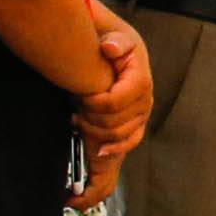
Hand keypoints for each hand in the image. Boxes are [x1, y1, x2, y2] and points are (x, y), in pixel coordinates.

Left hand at [70, 9, 151, 200]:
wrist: (118, 57)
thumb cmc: (114, 47)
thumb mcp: (115, 37)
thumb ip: (115, 41)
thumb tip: (108, 47)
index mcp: (140, 84)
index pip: (118, 102)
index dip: (97, 104)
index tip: (79, 101)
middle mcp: (141, 107)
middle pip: (117, 127)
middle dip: (92, 123)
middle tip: (73, 116)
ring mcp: (133, 124)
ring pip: (118, 144)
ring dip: (95, 140)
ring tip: (76, 127)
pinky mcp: (122, 137)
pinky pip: (118, 160)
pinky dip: (101, 173)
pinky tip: (83, 178)